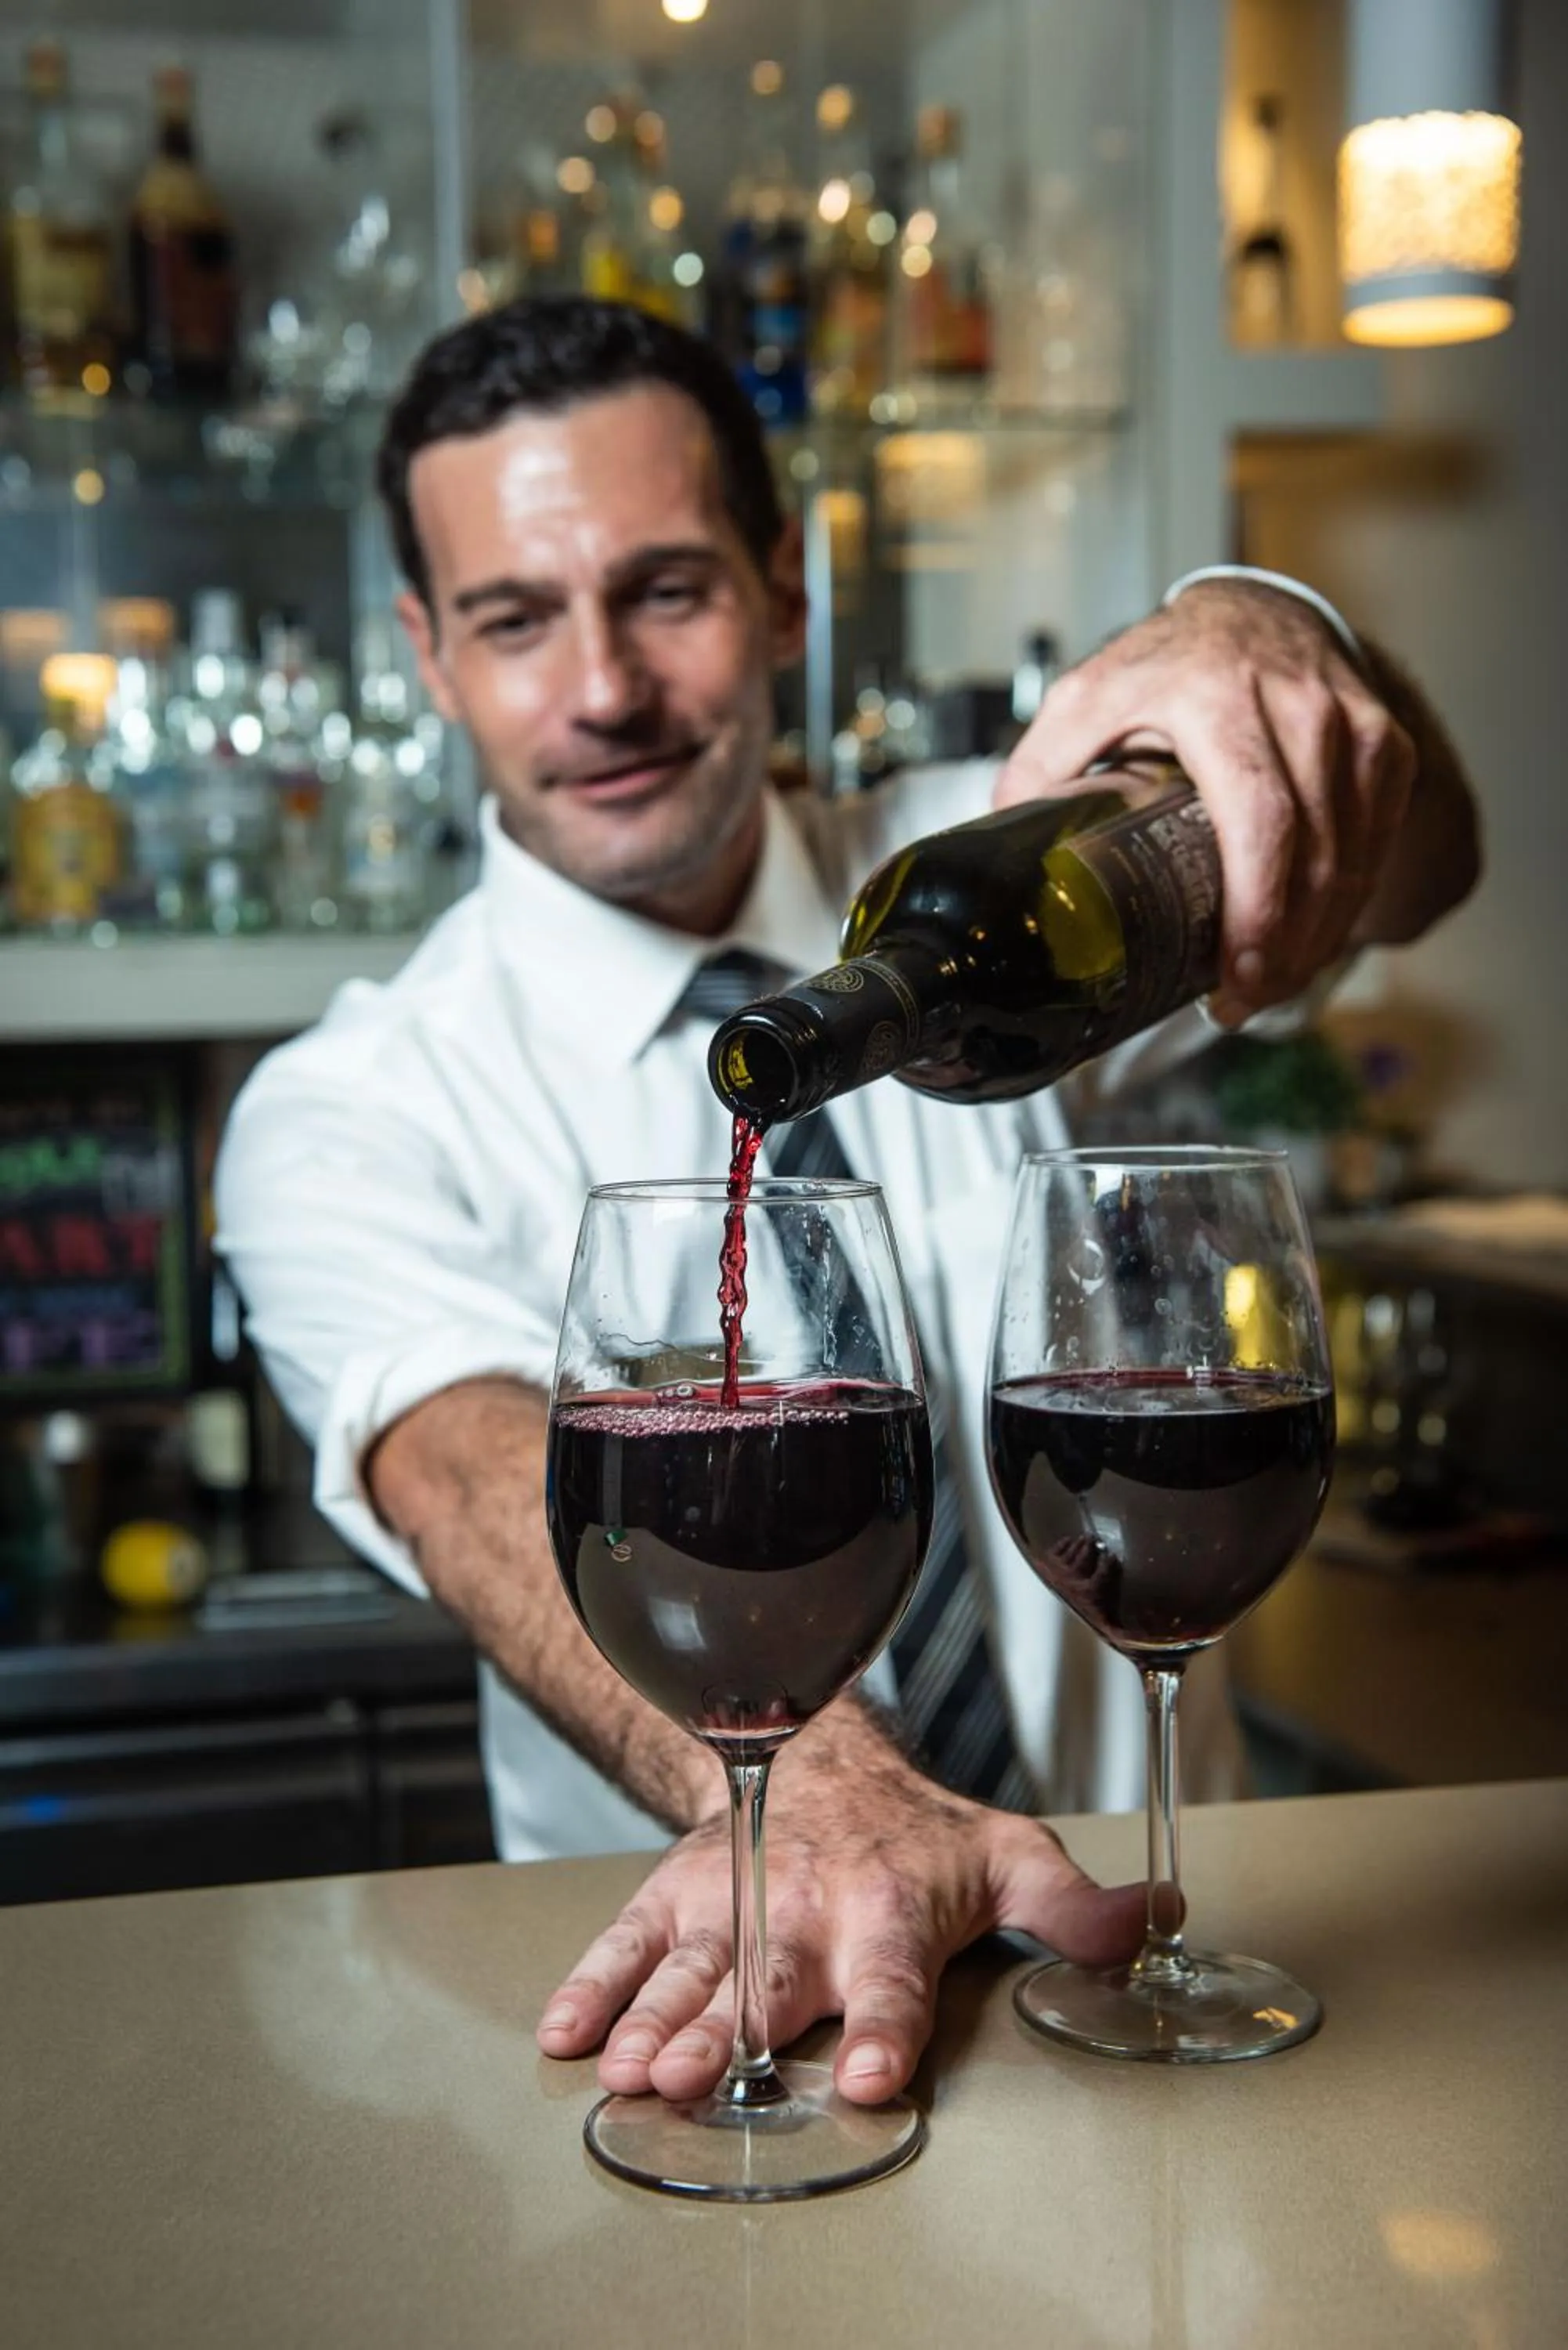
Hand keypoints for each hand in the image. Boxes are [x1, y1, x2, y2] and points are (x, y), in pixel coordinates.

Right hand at [536, 1741, 1144, 2104]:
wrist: (822, 1757)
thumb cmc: (918, 1832)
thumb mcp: (1009, 1858)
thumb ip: (1074, 1907)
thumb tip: (1156, 1916)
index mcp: (890, 1909)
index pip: (892, 1981)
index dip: (883, 2028)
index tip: (867, 2072)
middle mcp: (803, 1908)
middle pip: (768, 1986)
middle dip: (729, 2035)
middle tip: (696, 2077)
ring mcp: (732, 1902)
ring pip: (692, 1970)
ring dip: (659, 2020)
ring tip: (633, 2067)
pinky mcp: (677, 1898)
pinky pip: (628, 1942)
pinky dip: (595, 1984)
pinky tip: (572, 2031)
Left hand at [995, 580, 1416, 1023]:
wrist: (1251, 609)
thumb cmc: (1167, 663)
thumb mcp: (1087, 696)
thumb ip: (1040, 765)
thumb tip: (1002, 844)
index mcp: (1216, 699)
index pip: (1259, 820)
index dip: (1257, 910)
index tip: (1235, 975)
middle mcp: (1298, 708)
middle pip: (1313, 854)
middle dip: (1285, 949)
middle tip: (1242, 1002)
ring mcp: (1353, 725)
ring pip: (1353, 857)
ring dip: (1316, 938)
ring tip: (1266, 987)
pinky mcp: (1388, 745)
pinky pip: (1377, 841)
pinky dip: (1348, 902)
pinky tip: (1309, 941)